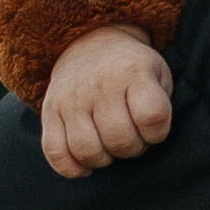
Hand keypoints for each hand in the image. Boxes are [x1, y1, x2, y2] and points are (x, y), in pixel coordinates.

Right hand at [41, 27, 174, 178]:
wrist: (91, 42)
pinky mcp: (50, 111)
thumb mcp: (157, 74)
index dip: (158, 132)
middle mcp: (99, 85)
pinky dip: (70, 167)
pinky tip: (85, 165)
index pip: (152, 116)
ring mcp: (71, 99)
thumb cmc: (132, 70)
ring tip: (110, 147)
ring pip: (87, 150)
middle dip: (132, 148)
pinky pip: (55, 151)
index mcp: (133, 72)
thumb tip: (147, 140)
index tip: (154, 128)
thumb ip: (159, 106)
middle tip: (132, 137)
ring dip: (104, 159)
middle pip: (119, 139)